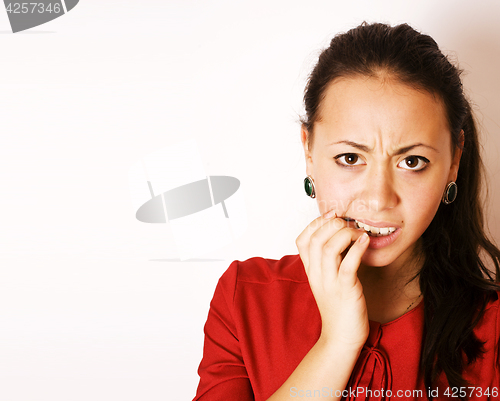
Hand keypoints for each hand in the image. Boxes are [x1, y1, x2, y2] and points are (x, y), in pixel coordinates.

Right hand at [296, 211, 370, 349]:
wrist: (341, 337)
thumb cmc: (338, 307)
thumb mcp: (327, 280)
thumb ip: (330, 260)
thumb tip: (341, 236)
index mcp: (311, 270)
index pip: (302, 239)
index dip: (316, 223)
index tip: (332, 215)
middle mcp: (317, 274)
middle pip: (316, 239)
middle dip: (332, 224)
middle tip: (348, 223)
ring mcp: (330, 282)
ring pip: (329, 248)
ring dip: (345, 233)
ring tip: (358, 232)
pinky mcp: (346, 290)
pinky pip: (348, 265)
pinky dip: (357, 249)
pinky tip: (365, 241)